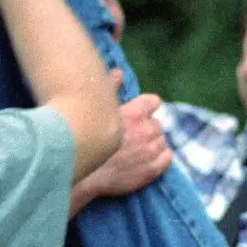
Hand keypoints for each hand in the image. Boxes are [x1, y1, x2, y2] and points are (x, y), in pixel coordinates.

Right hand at [79, 83, 170, 198]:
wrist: (80, 175)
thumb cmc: (84, 140)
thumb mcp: (96, 110)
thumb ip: (110, 89)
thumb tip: (119, 72)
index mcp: (135, 112)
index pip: (154, 102)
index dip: (147, 108)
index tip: (140, 115)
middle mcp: (146, 130)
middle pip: (157, 124)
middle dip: (147, 129)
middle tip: (132, 138)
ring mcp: (151, 150)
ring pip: (161, 141)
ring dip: (152, 144)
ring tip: (137, 151)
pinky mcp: (152, 169)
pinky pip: (167, 158)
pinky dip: (160, 159)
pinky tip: (146, 161)